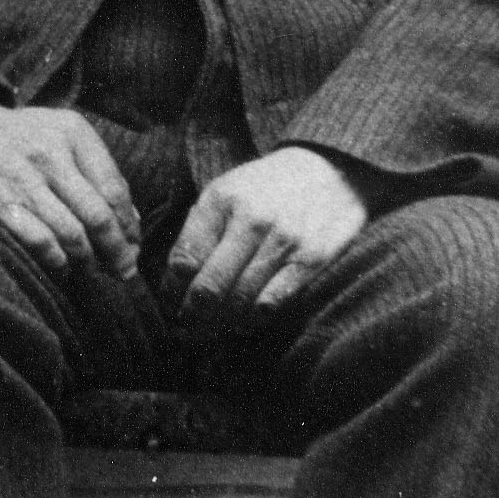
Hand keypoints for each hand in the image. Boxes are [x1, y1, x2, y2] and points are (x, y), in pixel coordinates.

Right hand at [0, 90, 139, 277]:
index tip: (133, 246)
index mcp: (73, 133)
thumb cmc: (17, 137)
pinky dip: (56, 260)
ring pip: (71, 232)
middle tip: (124, 272)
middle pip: (98, 215)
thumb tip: (131, 219)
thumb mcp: (60, 135)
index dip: (129, 225)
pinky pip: (38, 240)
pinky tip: (62, 266)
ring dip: (88, 260)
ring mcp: (21, 178)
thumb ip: (96, 170)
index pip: (115, 188)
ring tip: (92, 270)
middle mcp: (50, 153)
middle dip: (117, 251)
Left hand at [171, 148, 368, 316]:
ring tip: (216, 327)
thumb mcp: (222, 194)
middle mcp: (252, 220)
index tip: (172, 305)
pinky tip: (246, 319)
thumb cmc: (264, 189)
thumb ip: (196, 233)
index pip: (184, 260)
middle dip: (193, 314)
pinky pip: (274, 302)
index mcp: (221, 201)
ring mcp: (285, 241)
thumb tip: (176, 281)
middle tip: (189, 326)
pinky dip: (255, 318)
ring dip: (223, 322)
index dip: (171, 291)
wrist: (327, 170)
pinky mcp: (313, 259)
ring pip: (241, 300)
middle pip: (210, 286)